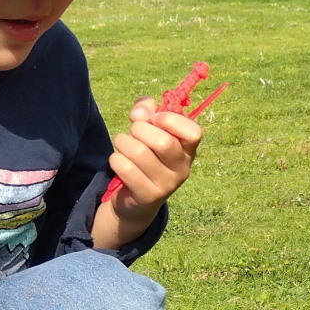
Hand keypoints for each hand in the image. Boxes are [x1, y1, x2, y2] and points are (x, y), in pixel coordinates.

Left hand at [101, 95, 202, 239]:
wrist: (134, 199)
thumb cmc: (144, 155)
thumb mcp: (148, 128)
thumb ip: (146, 110)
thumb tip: (140, 114)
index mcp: (187, 150)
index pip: (193, 132)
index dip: (171, 120)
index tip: (155, 119)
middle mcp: (182, 169)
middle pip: (163, 142)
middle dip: (139, 130)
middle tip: (133, 134)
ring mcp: (167, 185)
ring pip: (139, 152)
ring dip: (123, 143)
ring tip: (123, 147)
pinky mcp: (149, 196)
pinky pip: (126, 168)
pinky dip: (116, 159)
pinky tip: (118, 162)